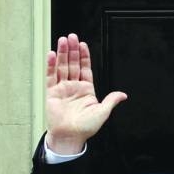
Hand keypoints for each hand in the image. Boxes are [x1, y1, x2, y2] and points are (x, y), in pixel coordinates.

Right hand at [44, 33, 126, 153]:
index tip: (83, 45)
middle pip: (73, 64)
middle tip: (72, 37)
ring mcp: (63, 88)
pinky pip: (51, 76)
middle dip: (72, 50)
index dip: (84, 56)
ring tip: (62, 41)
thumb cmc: (86, 127)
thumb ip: (111, 101)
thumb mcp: (102, 113)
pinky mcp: (52, 93)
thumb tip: (122, 95)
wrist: (70, 136)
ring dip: (62, 54)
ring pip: (62, 67)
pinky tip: (52, 55)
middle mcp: (74, 87)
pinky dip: (51, 65)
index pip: (85, 68)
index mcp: (87, 90)